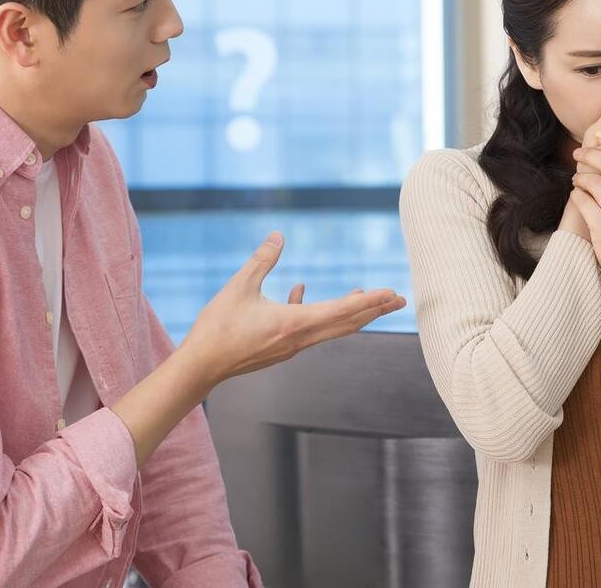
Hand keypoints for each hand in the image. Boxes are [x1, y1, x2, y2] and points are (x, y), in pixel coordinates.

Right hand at [179, 232, 407, 384]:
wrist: (201, 366)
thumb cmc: (218, 327)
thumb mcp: (239, 286)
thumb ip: (262, 260)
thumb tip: (279, 235)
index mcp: (295, 323)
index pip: (343, 311)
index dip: (370, 301)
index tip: (392, 292)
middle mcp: (300, 339)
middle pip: (347, 324)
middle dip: (374, 310)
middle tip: (399, 299)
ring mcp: (291, 347)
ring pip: (330, 328)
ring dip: (351, 312)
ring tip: (366, 299)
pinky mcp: (279, 348)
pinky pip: (307, 328)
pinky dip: (314, 311)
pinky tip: (299, 292)